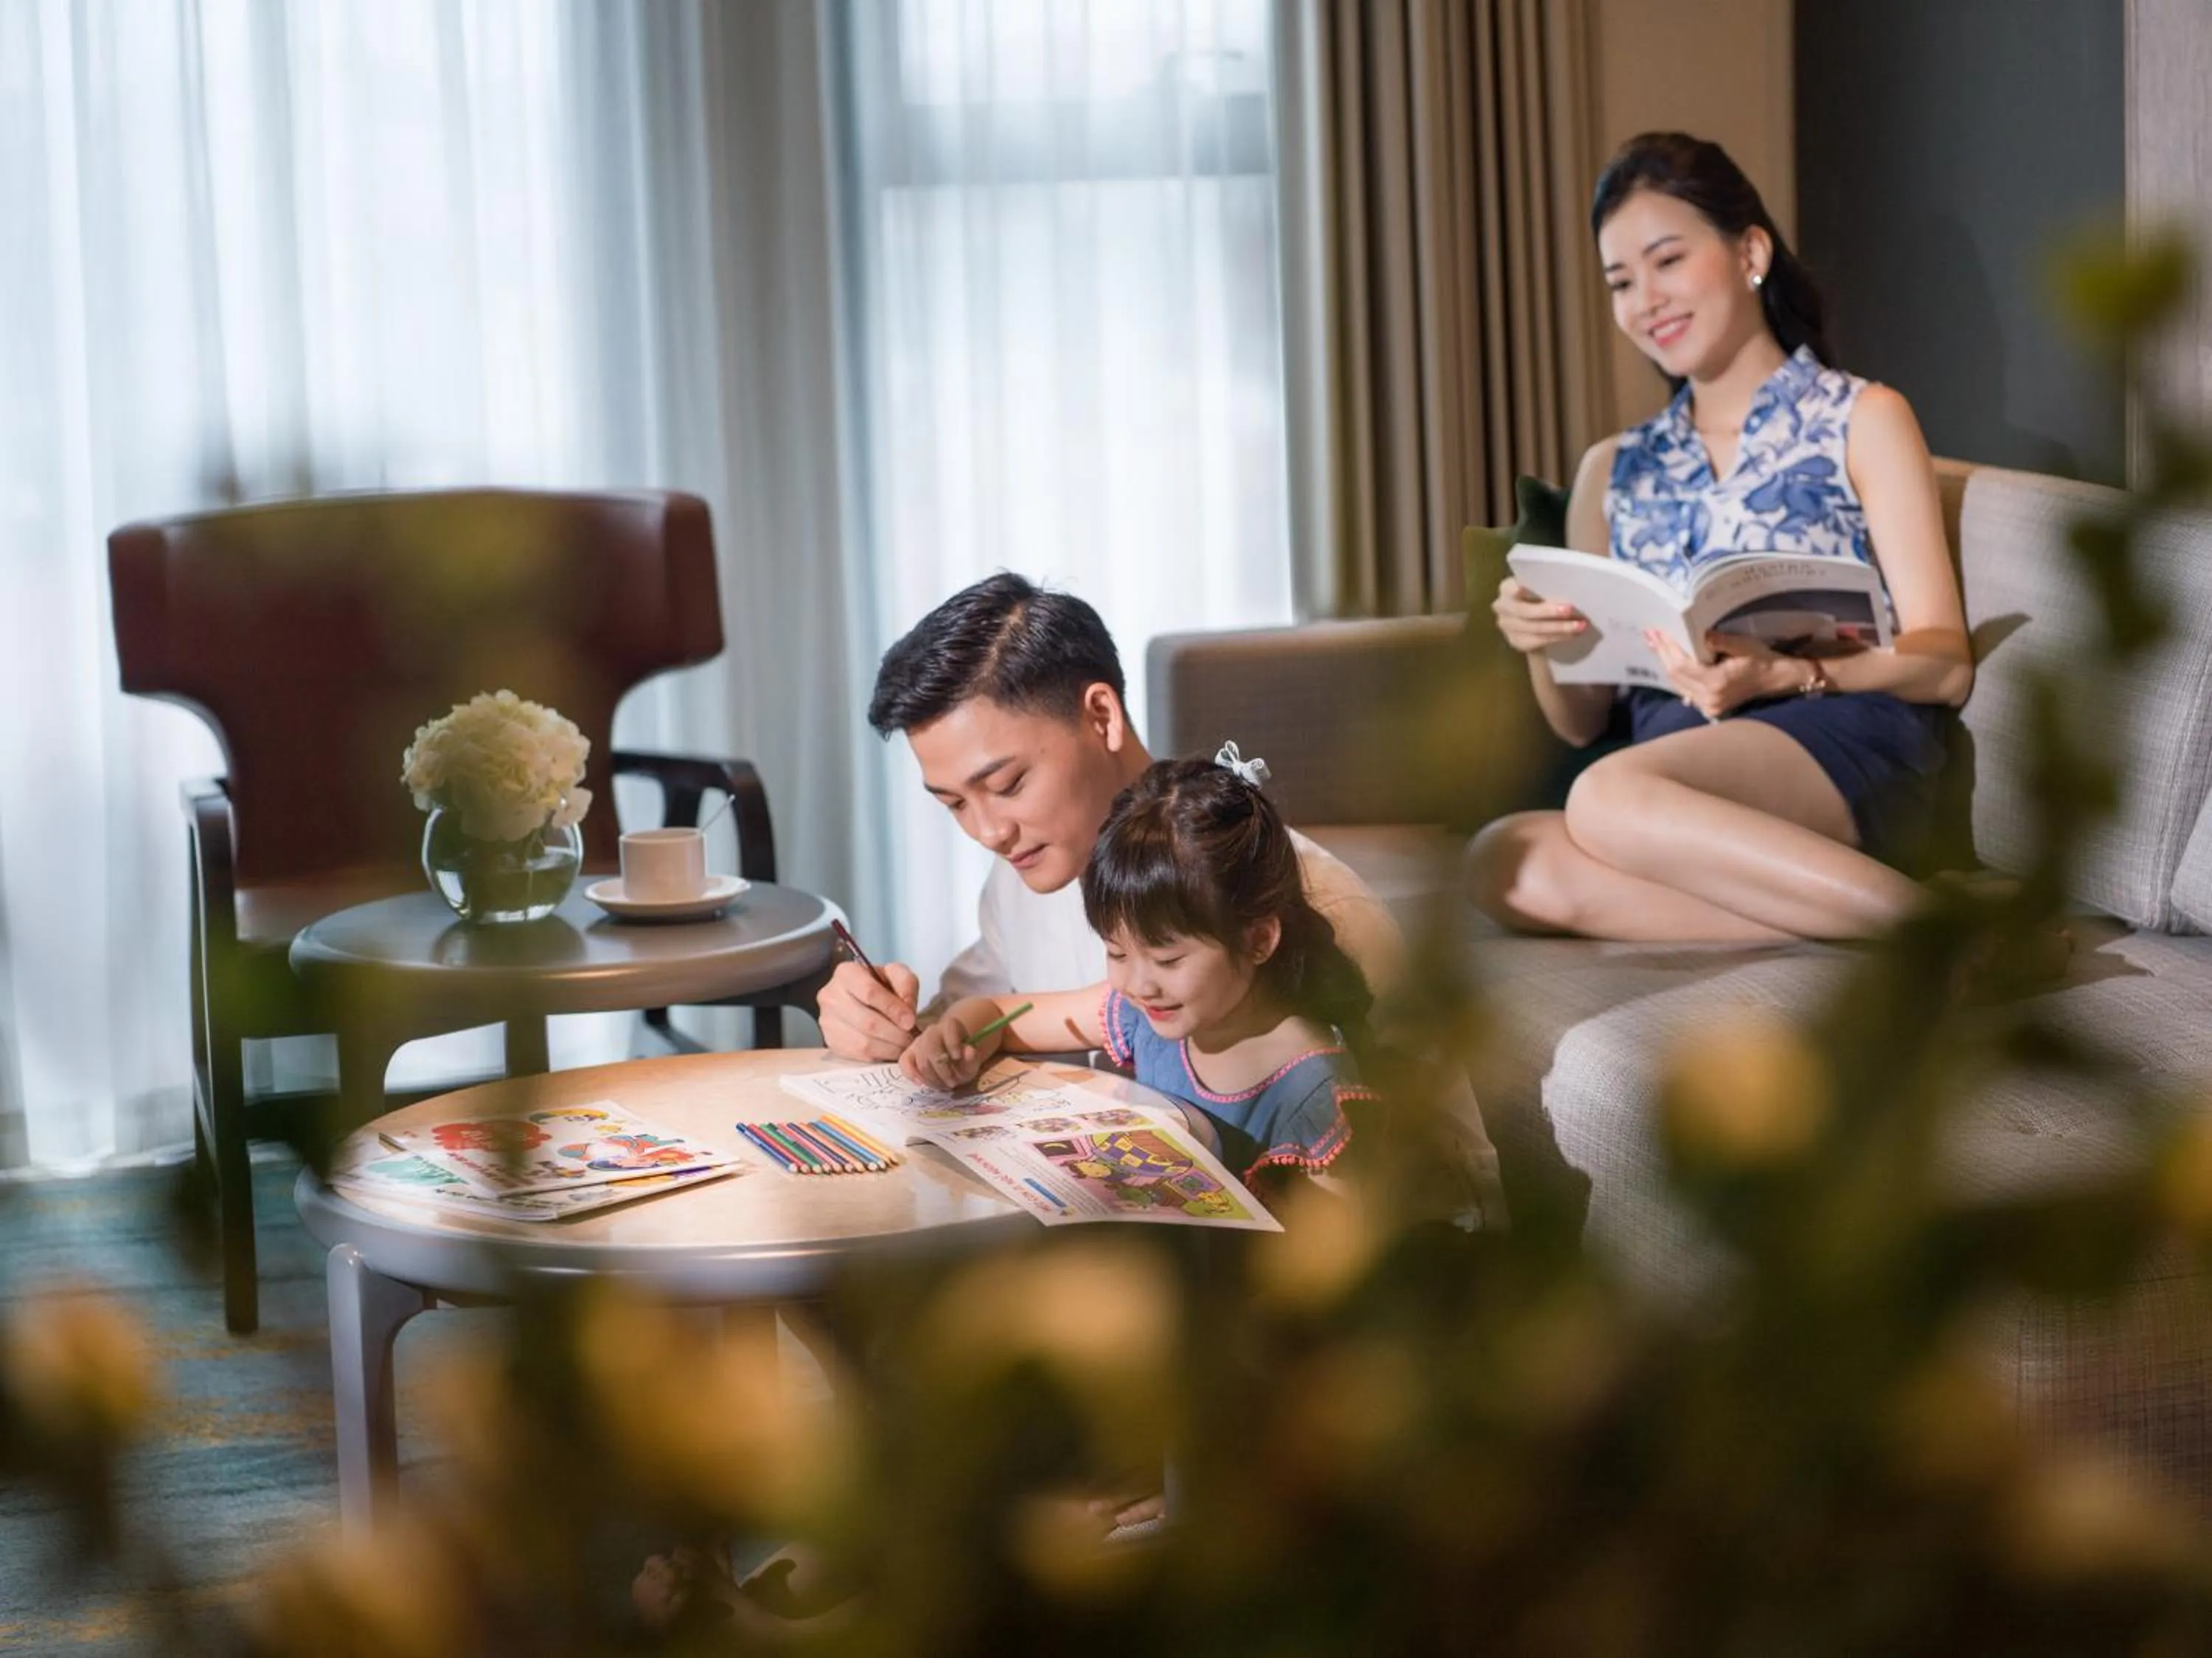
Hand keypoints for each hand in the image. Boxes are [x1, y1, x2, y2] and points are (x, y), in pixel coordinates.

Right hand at [816, 958, 921, 1061]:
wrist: (859, 997)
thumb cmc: (880, 985)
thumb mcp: (896, 974)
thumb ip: (906, 985)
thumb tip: (908, 1012)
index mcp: (846, 974)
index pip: (869, 992)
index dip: (893, 1009)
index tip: (910, 1021)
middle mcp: (831, 996)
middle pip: (867, 1022)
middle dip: (896, 1033)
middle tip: (912, 1037)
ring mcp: (828, 1021)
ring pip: (863, 1043)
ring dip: (890, 1048)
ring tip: (905, 1045)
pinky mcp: (831, 1042)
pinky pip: (859, 1055)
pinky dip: (880, 1055)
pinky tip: (891, 1050)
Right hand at [899, 1013, 985, 1091]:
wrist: (951, 1060)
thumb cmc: (962, 1060)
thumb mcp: (971, 1061)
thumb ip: (972, 1057)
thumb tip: (969, 1051)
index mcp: (950, 1026)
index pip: (949, 1027)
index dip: (952, 1042)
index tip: (957, 1057)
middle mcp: (932, 1031)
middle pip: (931, 1047)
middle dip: (942, 1069)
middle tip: (952, 1083)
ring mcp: (918, 1042)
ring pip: (921, 1061)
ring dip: (932, 1078)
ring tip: (944, 1086)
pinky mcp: (908, 1054)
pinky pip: (904, 1063)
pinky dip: (912, 1075)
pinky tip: (921, 1084)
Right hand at [1492, 576, 1587, 656]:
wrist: (1534, 619)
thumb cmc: (1542, 594)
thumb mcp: (1541, 586)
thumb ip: (1548, 585)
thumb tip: (1570, 586)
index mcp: (1507, 587)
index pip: (1512, 588)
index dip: (1520, 590)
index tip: (1527, 588)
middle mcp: (1502, 606)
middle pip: (1525, 611)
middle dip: (1548, 611)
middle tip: (1570, 609)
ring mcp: (1506, 626)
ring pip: (1534, 628)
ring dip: (1559, 627)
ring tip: (1580, 625)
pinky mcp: (1516, 642)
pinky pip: (1538, 641)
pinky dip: (1557, 637)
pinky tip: (1571, 634)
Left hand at [1647, 630, 1791, 720]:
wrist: (1774, 679)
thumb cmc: (1760, 659)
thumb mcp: (1743, 645)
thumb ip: (1720, 641)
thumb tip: (1700, 634)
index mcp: (1716, 682)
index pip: (1682, 665)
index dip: (1667, 648)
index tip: (1657, 632)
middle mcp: (1708, 697)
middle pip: (1675, 675)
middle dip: (1662, 653)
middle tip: (1650, 635)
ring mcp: (1708, 705)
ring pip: (1677, 684)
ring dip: (1666, 663)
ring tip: (1655, 645)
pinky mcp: (1709, 707)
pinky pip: (1685, 690)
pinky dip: (1677, 675)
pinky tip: (1669, 661)